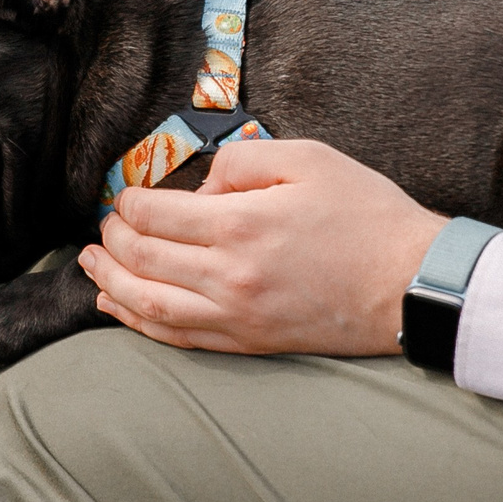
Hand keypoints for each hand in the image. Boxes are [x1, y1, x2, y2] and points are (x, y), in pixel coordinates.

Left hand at [79, 140, 446, 357]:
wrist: (413, 284)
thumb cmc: (368, 215)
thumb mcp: (310, 159)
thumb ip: (244, 161)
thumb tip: (200, 183)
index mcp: (241, 224)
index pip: (153, 214)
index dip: (128, 202)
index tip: (126, 194)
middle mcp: (229, 276)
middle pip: (140, 259)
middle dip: (111, 238)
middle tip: (105, 224)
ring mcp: (236, 316)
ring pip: (147, 304)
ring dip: (109, 282)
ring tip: (90, 263)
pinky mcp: (248, 343)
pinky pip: (176, 336)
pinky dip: (137, 321)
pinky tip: (119, 305)